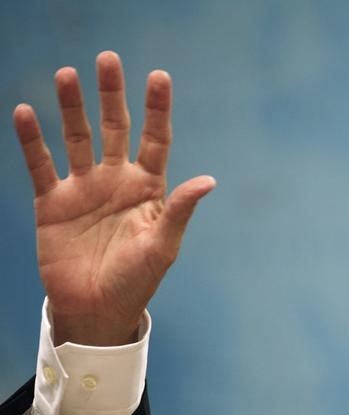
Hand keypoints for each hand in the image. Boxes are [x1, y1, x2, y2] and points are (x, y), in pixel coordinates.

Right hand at [14, 51, 215, 345]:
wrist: (97, 308)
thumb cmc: (137, 280)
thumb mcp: (162, 246)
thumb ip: (178, 210)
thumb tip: (208, 180)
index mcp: (148, 188)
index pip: (155, 139)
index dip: (157, 109)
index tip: (159, 76)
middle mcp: (116, 180)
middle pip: (114, 127)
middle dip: (111, 95)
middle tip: (108, 59)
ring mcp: (83, 188)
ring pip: (76, 138)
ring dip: (71, 107)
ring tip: (66, 75)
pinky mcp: (52, 202)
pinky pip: (41, 165)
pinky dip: (32, 140)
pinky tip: (26, 113)